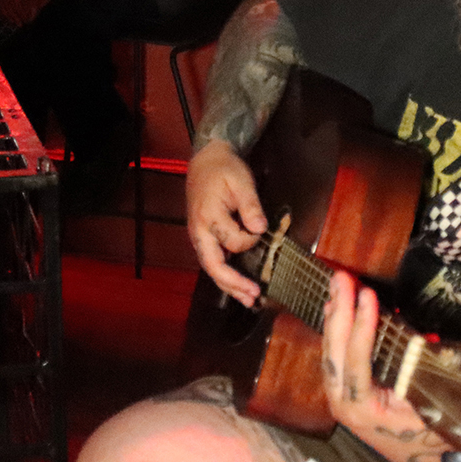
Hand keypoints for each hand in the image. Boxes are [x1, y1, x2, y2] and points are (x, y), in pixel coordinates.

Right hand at [186, 139, 266, 305]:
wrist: (206, 160)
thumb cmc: (224, 169)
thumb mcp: (241, 182)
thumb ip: (251, 206)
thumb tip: (260, 229)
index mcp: (208, 217)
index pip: (232, 241)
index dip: (250, 240)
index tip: (260, 229)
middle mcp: (200, 232)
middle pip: (213, 266)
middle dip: (233, 284)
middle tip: (254, 296)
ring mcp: (200, 237)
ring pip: (212, 269)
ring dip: (230, 287)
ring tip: (249, 301)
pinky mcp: (204, 238)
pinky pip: (213, 262)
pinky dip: (226, 278)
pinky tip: (238, 287)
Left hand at [321, 271, 435, 446]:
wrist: (417, 460)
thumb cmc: (427, 434)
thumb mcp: (428, 408)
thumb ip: (420, 378)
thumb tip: (423, 342)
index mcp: (362, 409)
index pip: (356, 362)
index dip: (361, 327)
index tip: (368, 295)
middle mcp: (341, 403)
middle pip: (334, 351)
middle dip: (339, 311)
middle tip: (342, 277)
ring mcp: (336, 396)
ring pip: (329, 351)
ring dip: (334, 315)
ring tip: (337, 285)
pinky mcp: (339, 390)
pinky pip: (333, 355)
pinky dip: (335, 329)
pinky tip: (334, 308)